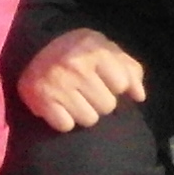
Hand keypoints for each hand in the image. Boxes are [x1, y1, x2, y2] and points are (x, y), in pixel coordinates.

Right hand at [16, 26, 146, 132]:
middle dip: (99, 100)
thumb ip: (129, 69)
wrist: (34, 49)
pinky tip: (59, 106)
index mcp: (95, 50)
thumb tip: (139, 96)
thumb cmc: (78, 52)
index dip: (115, 85)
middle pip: (107, 106)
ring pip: (89, 119)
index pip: (122, 85)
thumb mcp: (106, 49)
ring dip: (83, 112)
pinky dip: (63, 120)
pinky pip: (66, 125)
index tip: (103, 79)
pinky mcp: (42, 100)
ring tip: (73, 98)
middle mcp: (76, 66)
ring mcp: (58, 84)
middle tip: (86, 90)